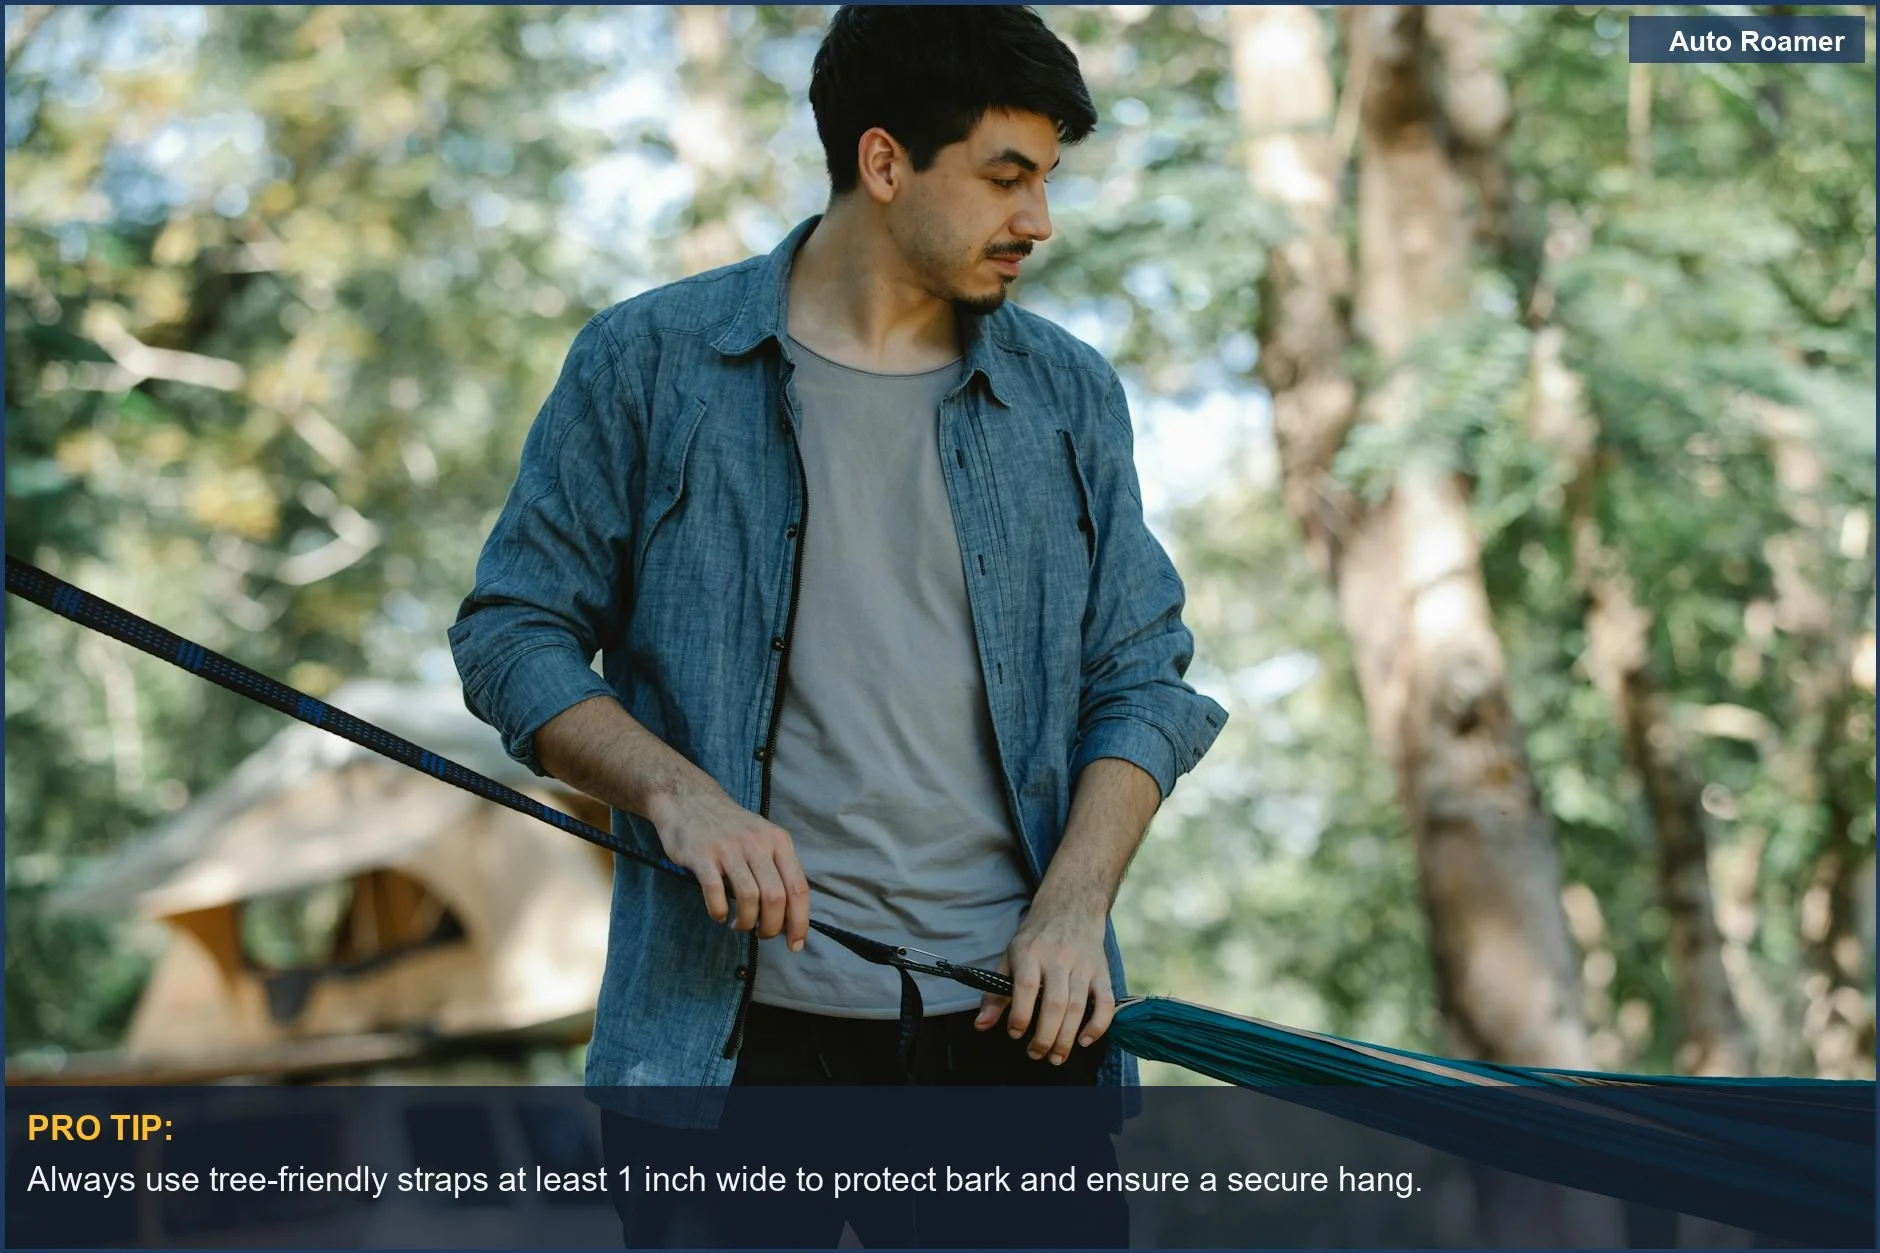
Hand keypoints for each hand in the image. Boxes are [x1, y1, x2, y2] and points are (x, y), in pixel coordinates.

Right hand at [647, 783, 809, 949]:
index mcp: (778, 841)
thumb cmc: (730, 828)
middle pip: (775, 897)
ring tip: (740, 925)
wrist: (689, 799)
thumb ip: (777, 870)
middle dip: (771, 927)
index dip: (799, 921)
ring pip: (749, 897)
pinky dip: (719, 912)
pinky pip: (715, 892)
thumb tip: (789, 916)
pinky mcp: (702, 855)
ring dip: (746, 922)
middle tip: (761, 934)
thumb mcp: (762, 838)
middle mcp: (757, 843)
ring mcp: (729, 848)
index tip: (795, 944)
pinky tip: (719, 916)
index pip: (798, 888)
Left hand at [973, 898, 1115, 1064]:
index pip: (1026, 986)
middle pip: (1055, 1003)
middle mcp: (1058, 958)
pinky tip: (1084, 1040)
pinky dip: (1098, 1025)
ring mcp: (1082, 965)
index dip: (1020, 1015)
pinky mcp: (1102, 971)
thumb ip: (995, 993)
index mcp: (1030, 952)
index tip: (1015, 1034)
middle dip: (1045, 1036)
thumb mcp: (1010, 956)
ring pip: (1078, 1006)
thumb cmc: (1036, 938)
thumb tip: (981, 1025)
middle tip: (1036, 1054)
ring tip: (1056, 1057)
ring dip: (1067, 1038)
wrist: (1071, 907)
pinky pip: (1105, 1002)